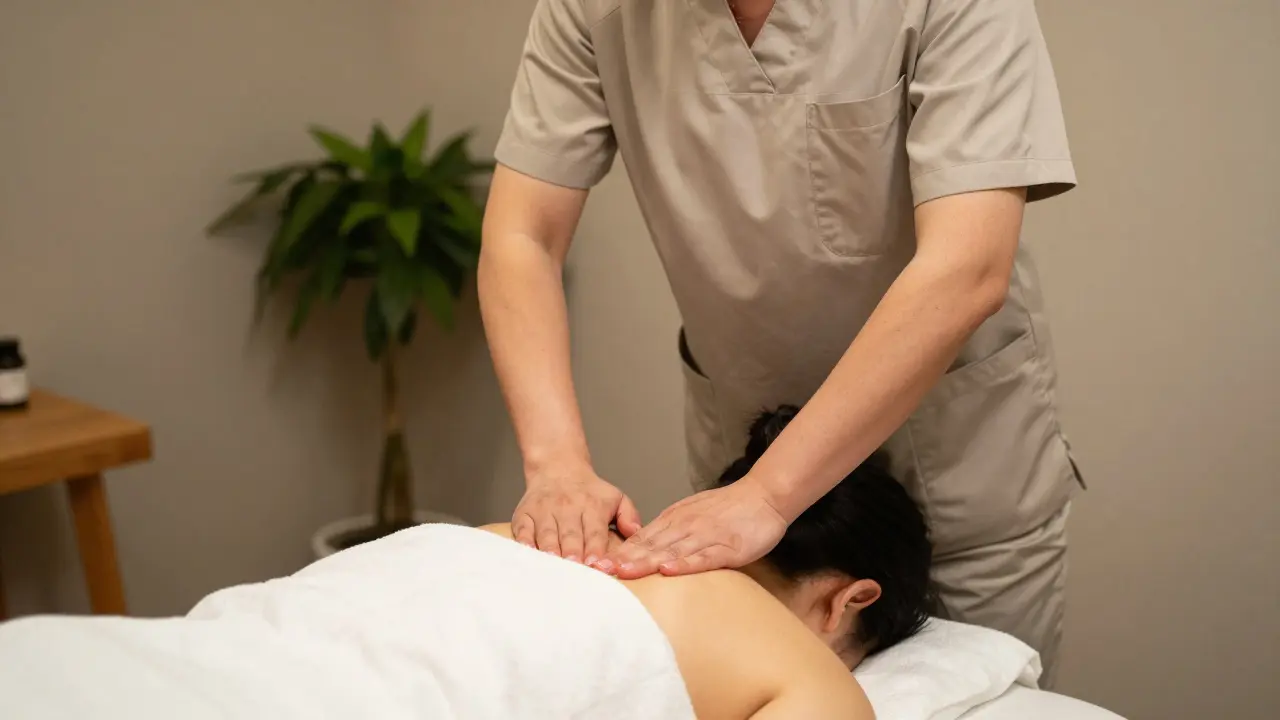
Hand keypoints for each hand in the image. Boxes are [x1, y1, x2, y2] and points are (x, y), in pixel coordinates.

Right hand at [512, 464, 642, 565]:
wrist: (557, 468)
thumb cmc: (588, 492)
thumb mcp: (615, 497)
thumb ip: (629, 516)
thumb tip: (635, 533)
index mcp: (592, 506)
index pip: (594, 532)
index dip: (595, 550)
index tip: (596, 565)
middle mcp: (567, 508)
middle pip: (570, 536)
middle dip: (573, 554)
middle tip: (576, 571)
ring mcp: (544, 511)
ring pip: (547, 534)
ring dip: (551, 551)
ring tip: (554, 567)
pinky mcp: (525, 514)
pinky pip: (523, 529)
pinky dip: (525, 542)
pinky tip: (529, 554)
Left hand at [596, 476, 787, 578]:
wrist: (763, 496)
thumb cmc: (728, 509)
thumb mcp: (691, 514)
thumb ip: (669, 531)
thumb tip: (643, 551)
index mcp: (675, 520)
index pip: (641, 539)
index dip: (619, 552)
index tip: (598, 565)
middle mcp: (686, 527)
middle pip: (651, 546)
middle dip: (624, 560)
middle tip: (601, 572)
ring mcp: (707, 536)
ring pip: (671, 551)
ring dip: (646, 563)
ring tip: (625, 573)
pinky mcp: (728, 547)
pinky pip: (704, 557)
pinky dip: (685, 564)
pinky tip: (669, 571)